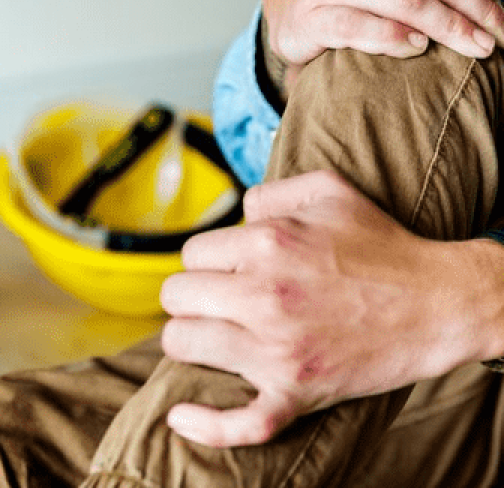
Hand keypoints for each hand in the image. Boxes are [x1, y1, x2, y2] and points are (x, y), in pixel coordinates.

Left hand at [160, 172, 480, 447]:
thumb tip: (235, 217)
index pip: (192, 253)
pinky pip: (239, 422)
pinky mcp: (296, 392)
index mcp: (268, 242)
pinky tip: (182, 417)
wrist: (436, 303)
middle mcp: (264, 294)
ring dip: (192, 339)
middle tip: (219, 299)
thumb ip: (270, 191)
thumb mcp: (328, 189)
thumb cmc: (380, 242)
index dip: (208, 259)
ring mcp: (278, 350)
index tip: (229, 268)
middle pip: (177, 296)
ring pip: (184, 345)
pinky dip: (206, 425)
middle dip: (193, 295)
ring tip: (214, 333)